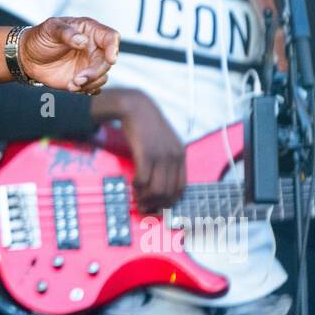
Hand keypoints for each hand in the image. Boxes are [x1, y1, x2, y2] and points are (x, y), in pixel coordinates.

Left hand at [17, 16, 118, 95]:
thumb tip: (83, 41)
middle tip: (77, 79)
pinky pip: (94, 87)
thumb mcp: (50, 29)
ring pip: (102, 76)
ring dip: (90, 83)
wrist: (28, 56)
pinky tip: (73, 88)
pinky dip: (87, 90)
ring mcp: (89, 64)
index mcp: (89, 30)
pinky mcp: (84, 78)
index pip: (110, 37)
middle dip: (95, 72)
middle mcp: (93, 48)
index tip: (110, 59)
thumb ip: (65, 33)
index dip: (114, 47)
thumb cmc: (40, 37)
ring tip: (71, 85)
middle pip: (107, 61)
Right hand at [104, 90, 184, 213]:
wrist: (137, 107)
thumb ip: (167, 160)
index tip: (159, 207)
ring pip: (157, 189)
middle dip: (156, 204)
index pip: (181, 187)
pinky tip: (133, 184)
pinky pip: (143, 179)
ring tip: (138, 197)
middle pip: (169, 191)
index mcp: (181, 155)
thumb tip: (162, 183)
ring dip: (146, 198)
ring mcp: (161, 155)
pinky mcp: (146, 153)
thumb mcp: (165, 142)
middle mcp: (174, 157)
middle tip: (145, 207)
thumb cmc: (148, 126)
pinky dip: (137, 187)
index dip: (170, 201)